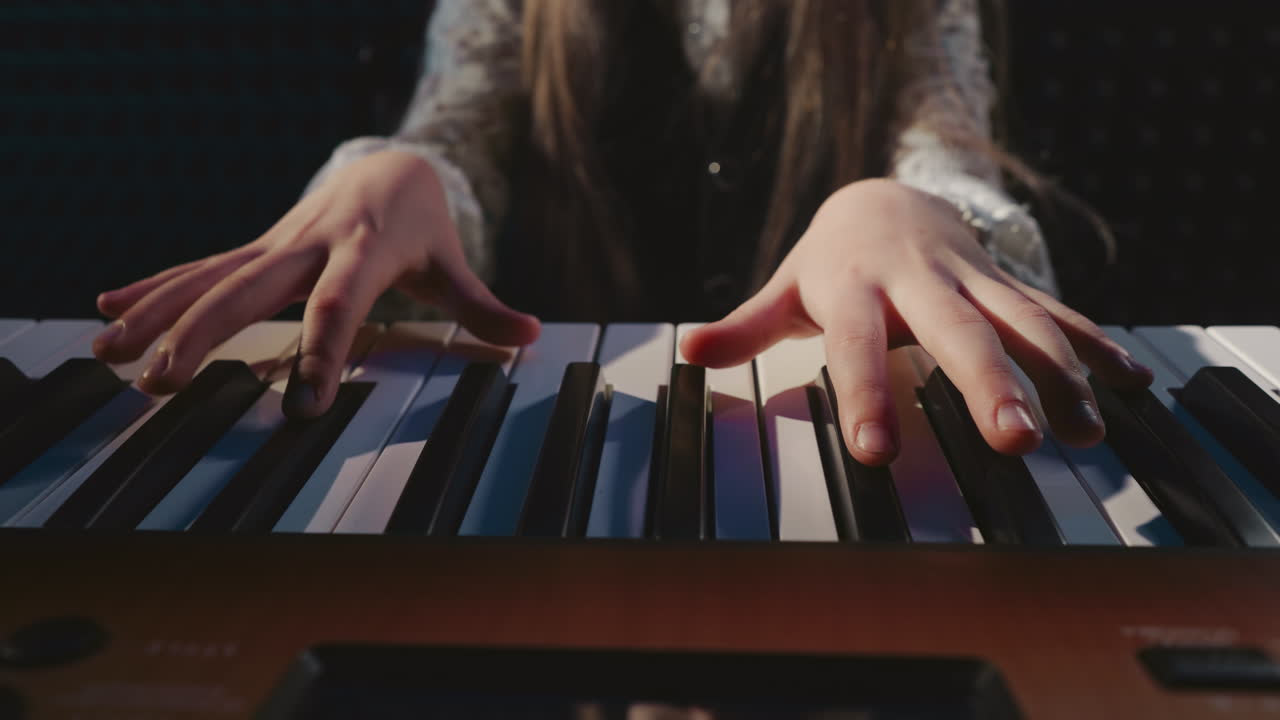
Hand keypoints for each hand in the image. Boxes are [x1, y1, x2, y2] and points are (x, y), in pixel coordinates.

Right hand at [93, 149, 539, 416]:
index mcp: (364, 252)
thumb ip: (485, 306)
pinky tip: (110, 311)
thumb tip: (534, 336)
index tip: (303, 406)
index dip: (321, 351)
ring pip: (211, 277)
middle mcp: (310, 245)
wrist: (388, 166)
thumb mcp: (453, 262)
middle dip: (204, 333)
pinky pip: (200, 267)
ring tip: (112, 353)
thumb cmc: (421, 223)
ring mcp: (277, 245)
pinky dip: (155, 287)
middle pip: (252, 289)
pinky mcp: (258, 250)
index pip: (339, 305)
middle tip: (165, 380)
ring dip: (159, 313)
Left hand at [681, 178, 1152, 465]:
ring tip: (1085, 432)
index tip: (877, 452)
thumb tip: (687, 352)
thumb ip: (746, 325)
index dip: (868, 396)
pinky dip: (1093, 346)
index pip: (858, 347)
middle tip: (1017, 440)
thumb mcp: (787, 286)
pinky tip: (1131, 384)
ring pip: (1021, 323)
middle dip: (991, 384)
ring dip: (1058, 375)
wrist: (888, 195)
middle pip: (958, 333)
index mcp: (858, 288)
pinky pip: (1056, 312)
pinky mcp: (1007, 283)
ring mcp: (972, 280)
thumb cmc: (831, 257)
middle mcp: (921, 283)